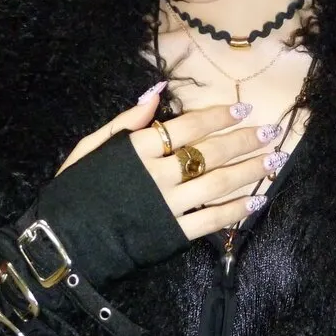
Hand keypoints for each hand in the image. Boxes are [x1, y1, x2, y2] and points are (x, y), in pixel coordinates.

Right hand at [57, 86, 281, 241]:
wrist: (60, 243)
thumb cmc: (73, 191)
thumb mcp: (90, 147)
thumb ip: (124, 121)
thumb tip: (157, 92)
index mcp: (137, 150)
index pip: (187, 127)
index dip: (218, 116)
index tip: (242, 110)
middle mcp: (157, 175)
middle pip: (210, 153)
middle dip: (244, 140)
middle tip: (271, 131)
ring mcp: (167, 206)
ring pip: (218, 184)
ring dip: (250, 171)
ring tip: (274, 160)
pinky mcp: (172, 235)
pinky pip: (211, 220)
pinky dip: (236, 210)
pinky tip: (257, 200)